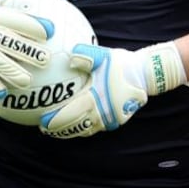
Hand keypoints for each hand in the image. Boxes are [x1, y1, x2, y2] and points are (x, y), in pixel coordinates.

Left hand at [39, 42, 186, 137]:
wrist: (146, 75)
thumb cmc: (122, 64)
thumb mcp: (104, 55)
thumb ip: (86, 55)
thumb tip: (70, 57)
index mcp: (95, 97)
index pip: (70, 113)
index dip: (55, 119)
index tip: (42, 122)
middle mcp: (101, 112)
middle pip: (75, 126)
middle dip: (58, 130)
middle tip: (44, 129)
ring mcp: (110, 119)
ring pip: (85, 130)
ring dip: (70, 132)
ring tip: (58, 131)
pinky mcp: (116, 121)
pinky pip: (96, 129)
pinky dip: (84, 130)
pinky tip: (78, 126)